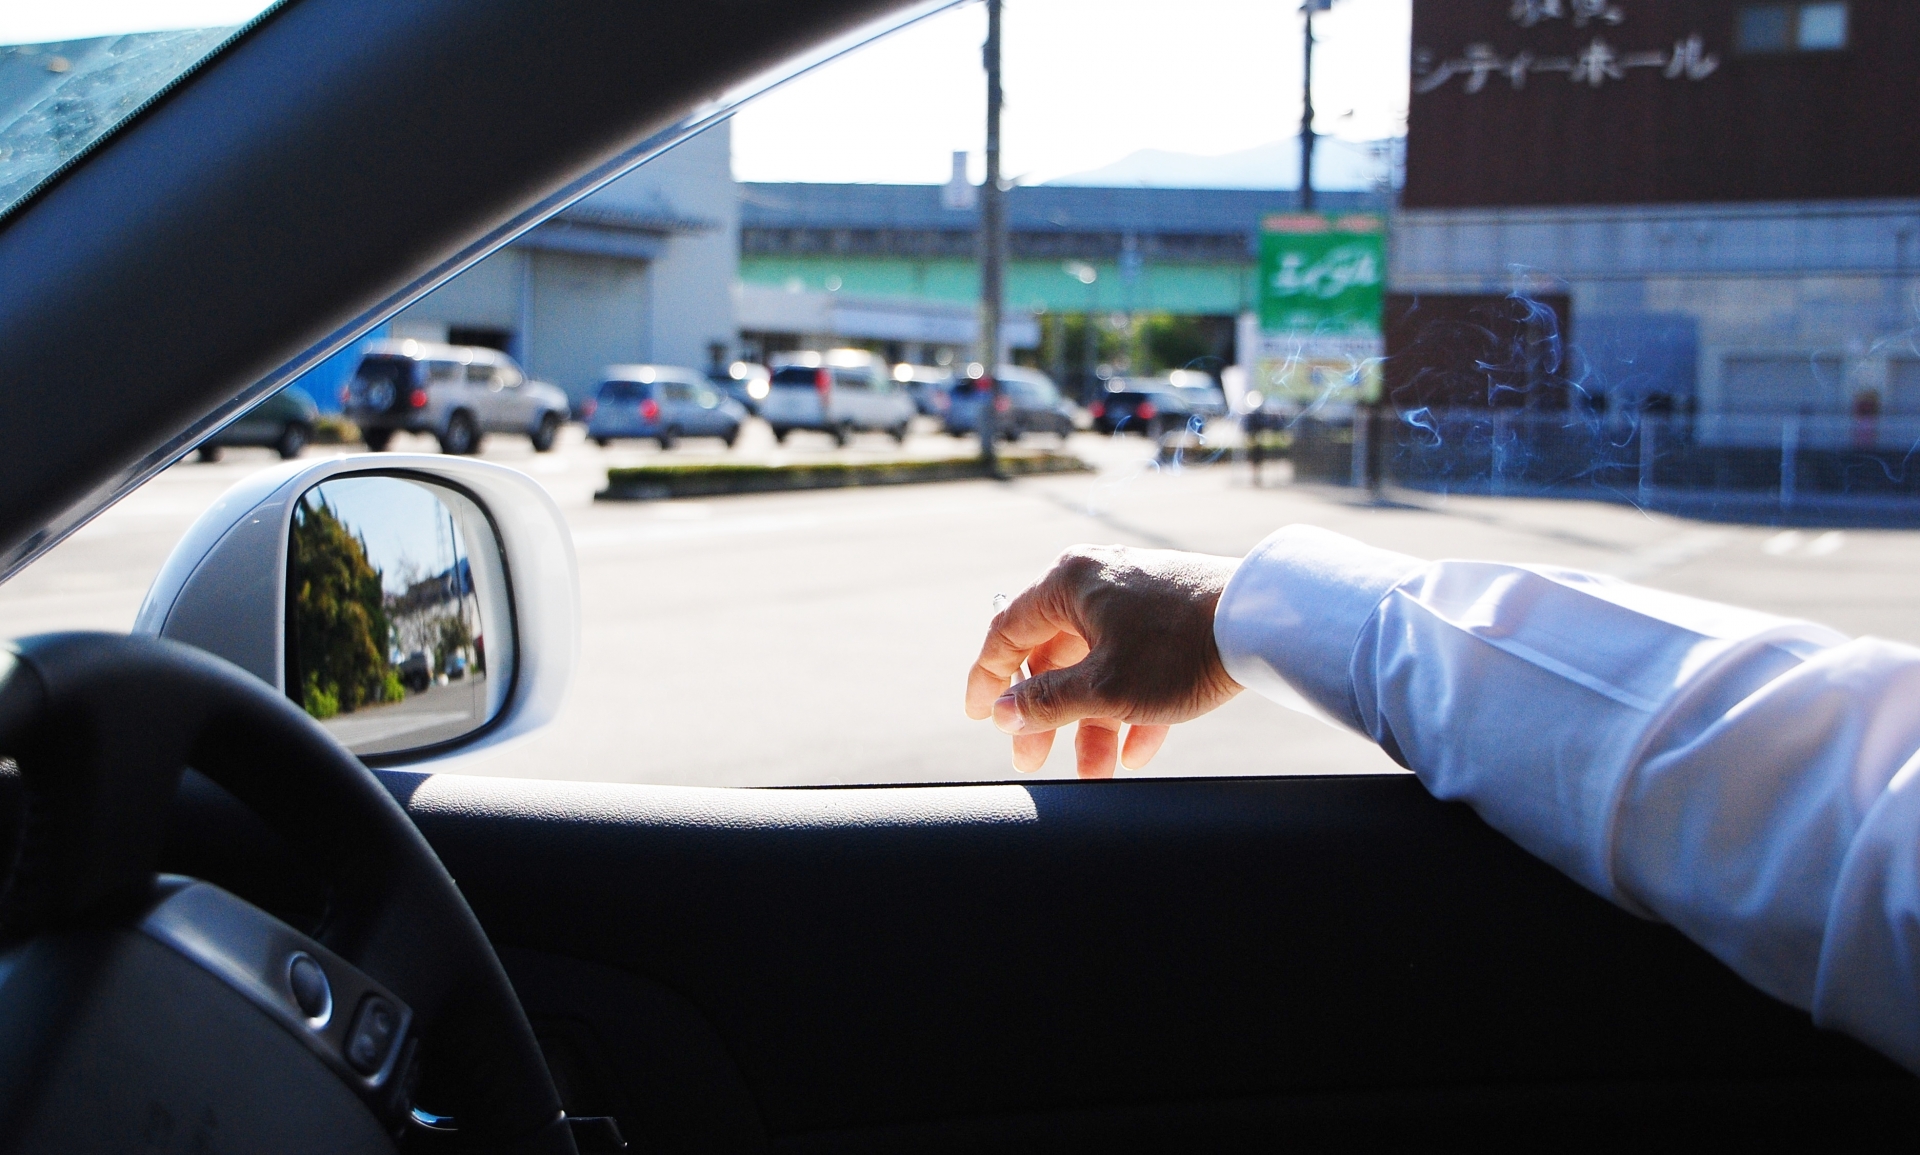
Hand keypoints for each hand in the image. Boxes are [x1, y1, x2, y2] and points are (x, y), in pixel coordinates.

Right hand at [965, 545, 1243, 777]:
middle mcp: (1096, 582)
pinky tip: (1139, 751)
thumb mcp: (1105, 687)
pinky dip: (1130, 705)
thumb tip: (1003, 713)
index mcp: (1068, 583)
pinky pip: (1135, 663)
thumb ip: (1047, 703)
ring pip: (1097, 666)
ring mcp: (1135, 597)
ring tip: (1096, 771)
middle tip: (1033, 760)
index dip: (987, 678)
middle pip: (1054, 656)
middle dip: (1047, 717)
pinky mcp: (1169, 615)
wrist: (1266, 622)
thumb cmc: (1179, 648)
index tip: (979, 716)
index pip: (1007, 631)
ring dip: (1092, 722)